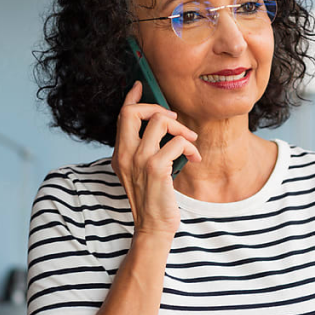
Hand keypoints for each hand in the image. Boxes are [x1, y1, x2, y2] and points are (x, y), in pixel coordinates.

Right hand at [111, 81, 200, 237]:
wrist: (153, 228)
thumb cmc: (153, 199)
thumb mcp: (142, 172)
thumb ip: (146, 150)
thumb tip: (164, 125)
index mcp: (120, 154)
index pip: (121, 117)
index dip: (132, 98)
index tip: (140, 86)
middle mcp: (124, 154)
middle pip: (133, 112)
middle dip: (158, 108)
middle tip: (175, 121)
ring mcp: (138, 161)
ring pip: (160, 122)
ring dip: (182, 129)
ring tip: (190, 143)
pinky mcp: (155, 168)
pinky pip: (178, 142)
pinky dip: (190, 148)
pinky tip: (194, 159)